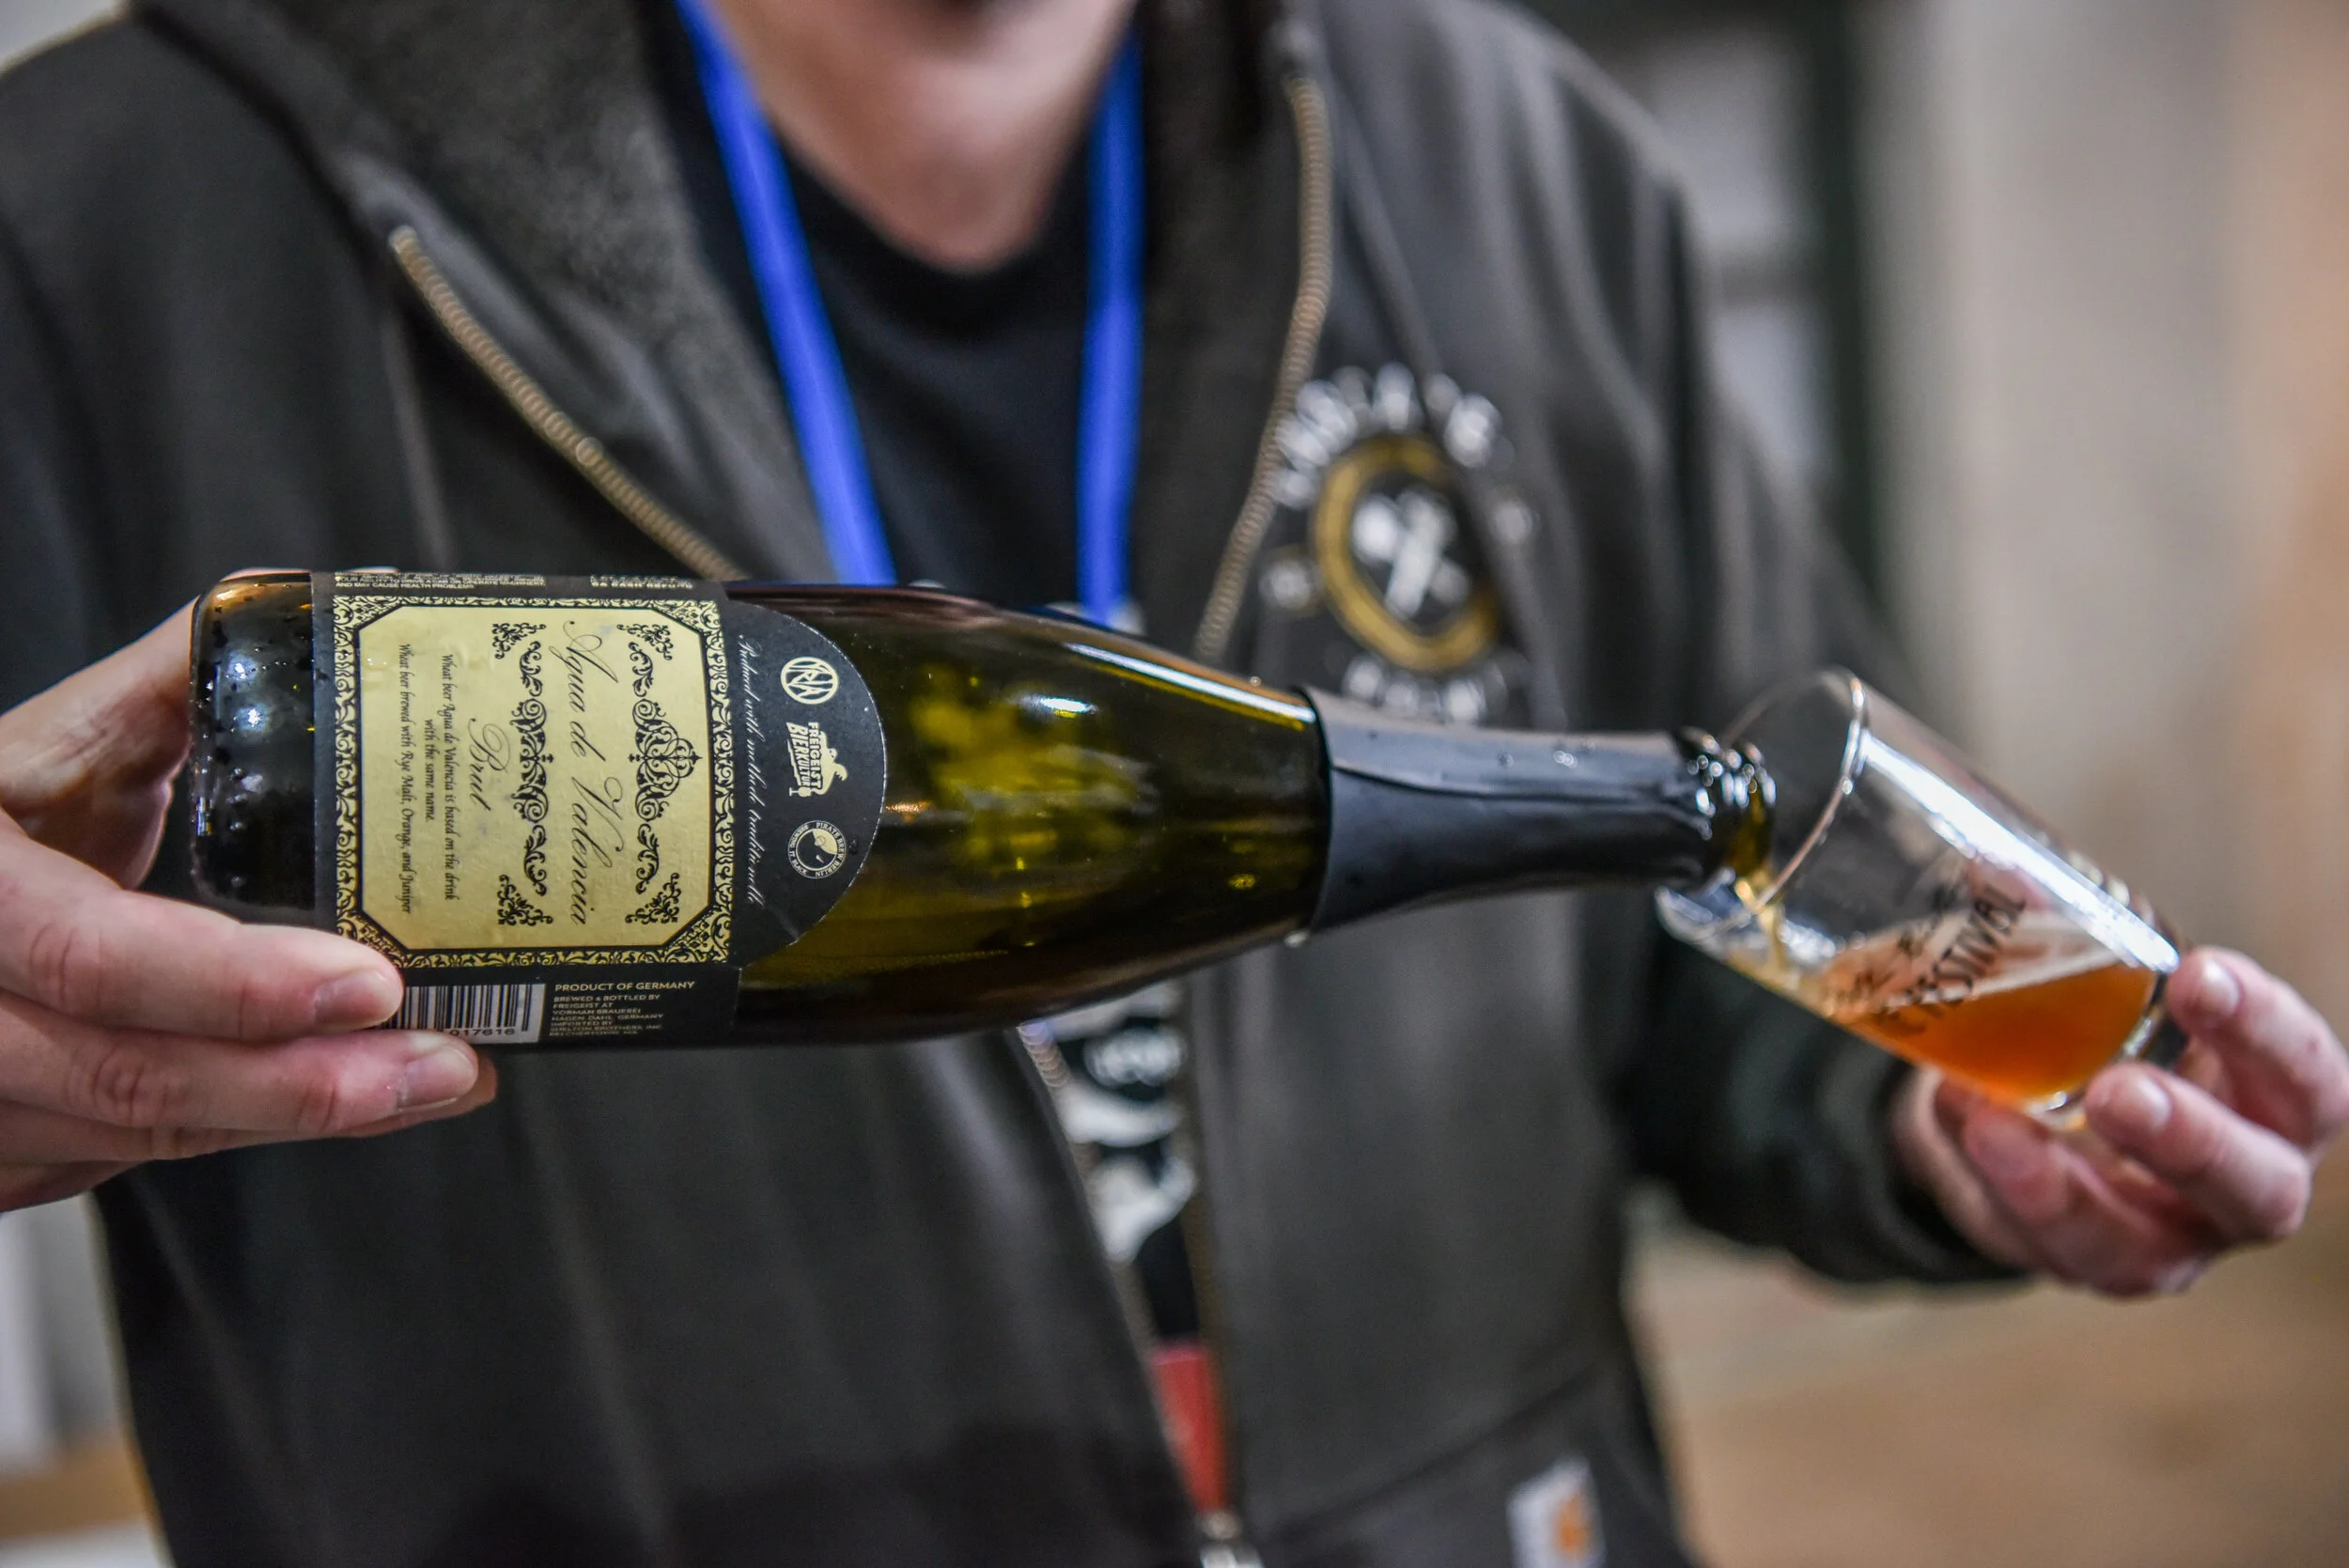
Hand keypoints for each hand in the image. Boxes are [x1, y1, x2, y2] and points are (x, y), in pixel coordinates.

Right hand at [0, 609, 494, 1212]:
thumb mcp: (55, 740)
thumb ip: (177, 685)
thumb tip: (300, 613)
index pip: (91, 954)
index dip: (232, 984)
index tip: (367, 983)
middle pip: (127, 1076)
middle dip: (306, 1083)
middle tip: (439, 1061)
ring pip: (132, 1133)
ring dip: (294, 1119)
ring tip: (428, 1080)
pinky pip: (120, 1159)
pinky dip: (238, 1132)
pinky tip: (337, 1106)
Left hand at [1893, 948, 2348, 1294]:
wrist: (2033, 1122)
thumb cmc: (2102, 1039)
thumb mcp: (2099, 988)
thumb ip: (2058, 936)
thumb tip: (1988, 870)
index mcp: (2274, 1102)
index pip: (2307, 1076)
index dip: (2265, 1031)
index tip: (2198, 973)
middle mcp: (2241, 1183)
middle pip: (2257, 1186)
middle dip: (2191, 1139)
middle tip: (2120, 1090)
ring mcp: (2164, 1241)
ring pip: (2143, 1250)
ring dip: (2065, 1189)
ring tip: (2000, 1120)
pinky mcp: (2083, 1265)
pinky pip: (2044, 1248)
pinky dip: (1999, 1189)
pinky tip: (1967, 1131)